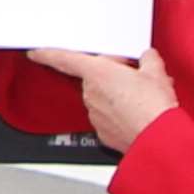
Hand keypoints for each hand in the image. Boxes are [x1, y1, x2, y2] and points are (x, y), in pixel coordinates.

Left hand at [21, 43, 181, 147]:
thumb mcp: (156, 73)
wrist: (157, 140)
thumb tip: (148, 59)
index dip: (48, 54)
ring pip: (102, 98)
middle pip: (95, 77)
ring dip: (117, 95)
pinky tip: (137, 114)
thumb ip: (148, 60)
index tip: (37, 53)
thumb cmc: (153, 108)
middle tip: (135, 77)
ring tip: (141, 99)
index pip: (65, 59)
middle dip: (112, 75)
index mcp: (98, 73)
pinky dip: (120, 114)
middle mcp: (91, 94)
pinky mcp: (103, 132)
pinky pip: (108, 116)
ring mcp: (95, 115)